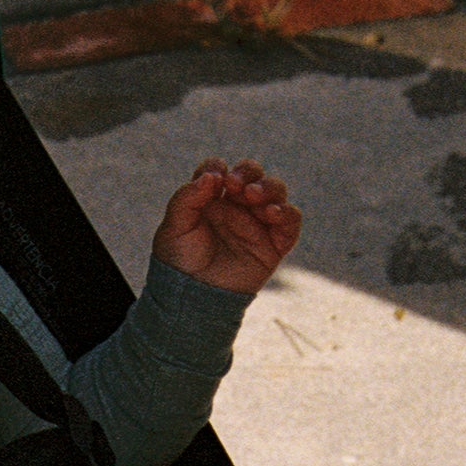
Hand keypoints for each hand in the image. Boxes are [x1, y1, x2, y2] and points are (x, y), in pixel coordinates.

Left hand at [153, 159, 301, 294]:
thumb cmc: (179, 263)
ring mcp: (256, 224)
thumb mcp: (174, 227)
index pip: (220, 170)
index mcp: (210, 199)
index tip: (214, 179)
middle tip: (236, 185)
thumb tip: (213, 175)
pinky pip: (291, 221)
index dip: (218, 168)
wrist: (192, 298)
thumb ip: (188, 197)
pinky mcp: (273, 244)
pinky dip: (287, 213)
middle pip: (252, 174)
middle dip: (248, 172)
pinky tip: (272, 213)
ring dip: (268, 187)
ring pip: (275, 191)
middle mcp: (235, 208)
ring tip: (253, 197)